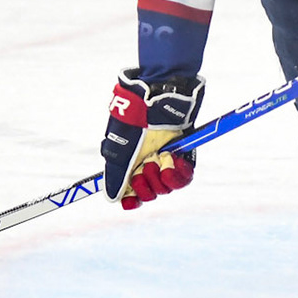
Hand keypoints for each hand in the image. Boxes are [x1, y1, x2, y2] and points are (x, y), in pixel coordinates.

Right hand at [102, 70, 203, 209]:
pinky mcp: (184, 153)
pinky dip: (179, 173)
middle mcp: (148, 161)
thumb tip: (113, 199)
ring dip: (163, 178)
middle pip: (150, 192)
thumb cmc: (136, 119)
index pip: (132, 190)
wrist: (160, 95)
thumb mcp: (120, 148)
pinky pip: (185, 176)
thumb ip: (117, 175)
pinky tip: (172, 161)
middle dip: (147, 185)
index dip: (132, 199)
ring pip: (168, 187)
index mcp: (129, 161)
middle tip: (145, 167)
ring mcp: (166, 157)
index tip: (130, 202)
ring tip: (159, 159)